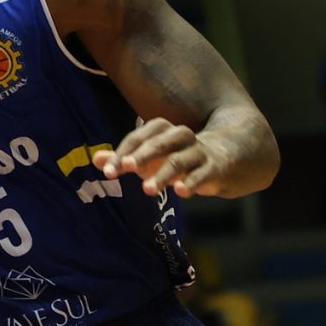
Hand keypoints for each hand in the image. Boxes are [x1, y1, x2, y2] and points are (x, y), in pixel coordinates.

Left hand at [101, 119, 237, 197]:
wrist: (229, 158)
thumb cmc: (181, 159)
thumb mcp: (152, 159)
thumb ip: (125, 158)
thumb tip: (95, 160)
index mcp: (166, 132)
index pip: (144, 134)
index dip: (125, 149)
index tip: (107, 170)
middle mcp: (184, 139)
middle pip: (163, 140)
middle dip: (144, 153)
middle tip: (126, 168)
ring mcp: (202, 153)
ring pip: (182, 158)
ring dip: (164, 172)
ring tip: (146, 189)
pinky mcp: (217, 169)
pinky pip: (205, 173)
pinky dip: (192, 182)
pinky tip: (180, 192)